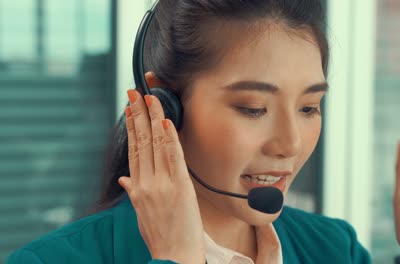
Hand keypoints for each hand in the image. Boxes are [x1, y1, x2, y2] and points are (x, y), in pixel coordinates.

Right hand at [118, 86, 205, 263]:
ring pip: (156, 145)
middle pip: (141, 142)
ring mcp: (162, 185)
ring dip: (153, 118)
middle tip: (135, 92)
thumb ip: (133, 193)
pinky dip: (170, 138)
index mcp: (137, 188)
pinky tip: (166, 121)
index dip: (131, 127)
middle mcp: (146, 183)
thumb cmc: (159, 236)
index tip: (130, 109)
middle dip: (138, 115)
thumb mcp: (140, 213)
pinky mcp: (180, 188)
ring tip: (150, 98)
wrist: (173, 257)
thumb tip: (124, 180)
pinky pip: (174, 157)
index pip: (133, 150)